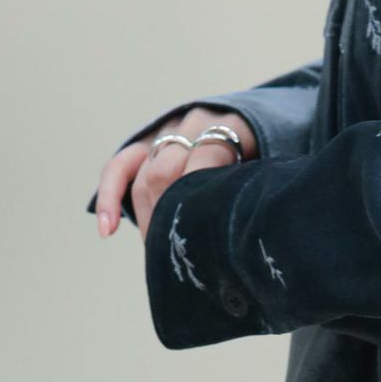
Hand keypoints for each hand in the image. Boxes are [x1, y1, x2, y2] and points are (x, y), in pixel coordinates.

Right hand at [93, 107, 258, 241]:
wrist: (255, 128)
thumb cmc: (267, 165)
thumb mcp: (271, 171)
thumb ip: (257, 190)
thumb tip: (250, 237)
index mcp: (230, 125)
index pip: (207, 156)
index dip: (200, 197)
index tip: (201, 237)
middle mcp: (193, 124)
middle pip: (167, 173)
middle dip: (169, 219)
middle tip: (181, 257)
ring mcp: (167, 133)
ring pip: (145, 176)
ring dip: (149, 220)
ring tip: (158, 253)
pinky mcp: (146, 144)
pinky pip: (119, 168)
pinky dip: (109, 197)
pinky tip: (108, 230)